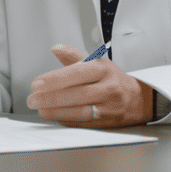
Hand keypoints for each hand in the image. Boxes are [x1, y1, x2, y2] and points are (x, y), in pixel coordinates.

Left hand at [25, 44, 154, 127]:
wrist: (137, 99)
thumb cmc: (113, 80)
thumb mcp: (98, 62)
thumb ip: (74, 56)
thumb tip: (56, 48)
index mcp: (103, 69)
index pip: (77, 73)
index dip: (55, 79)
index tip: (37, 83)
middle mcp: (108, 87)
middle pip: (77, 93)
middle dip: (51, 97)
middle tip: (33, 98)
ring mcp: (108, 106)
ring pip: (81, 110)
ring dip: (57, 111)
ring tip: (40, 108)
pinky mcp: (107, 122)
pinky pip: (84, 122)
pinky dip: (67, 120)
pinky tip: (54, 116)